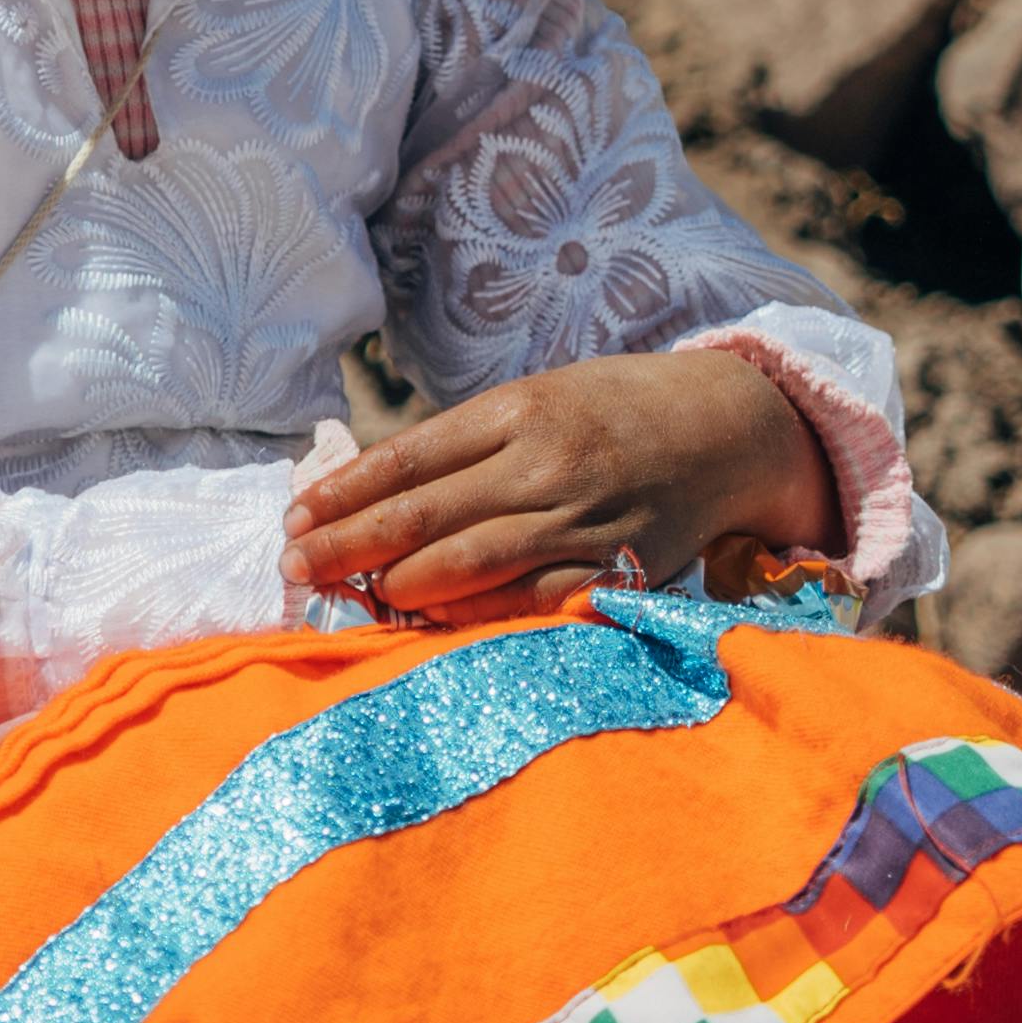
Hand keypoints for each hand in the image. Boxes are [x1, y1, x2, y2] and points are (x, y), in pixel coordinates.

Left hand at [280, 347, 839, 621]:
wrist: (727, 428)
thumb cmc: (614, 412)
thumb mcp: (539, 398)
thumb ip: (467, 445)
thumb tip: (374, 493)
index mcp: (518, 409)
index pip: (407, 458)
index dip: (343, 494)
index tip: (294, 519)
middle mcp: (546, 462)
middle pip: (425, 513)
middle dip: (349, 546)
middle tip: (294, 570)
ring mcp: (582, 517)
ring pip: (471, 561)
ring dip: (400, 586)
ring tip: (352, 598)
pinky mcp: (618, 566)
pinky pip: (533, 601)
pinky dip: (477, 616)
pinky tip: (433, 624)